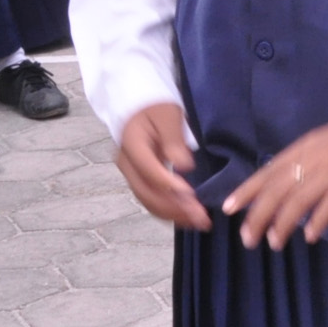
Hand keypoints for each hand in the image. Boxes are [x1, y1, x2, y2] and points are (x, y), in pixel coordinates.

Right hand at [116, 103, 209, 229]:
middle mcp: (127, 164)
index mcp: (131, 146)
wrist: (140, 104)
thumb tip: (185, 166)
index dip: (170, 185)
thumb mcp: (169, 115)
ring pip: (148, 201)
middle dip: (175, 208)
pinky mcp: (140, 179)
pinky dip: (168, 211)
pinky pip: (151, 199)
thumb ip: (174, 140)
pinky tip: (186, 218)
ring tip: (198, 222)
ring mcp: (131, 174)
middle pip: (147, 192)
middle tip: (200, 217)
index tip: (192, 195)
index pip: (150, 172)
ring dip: (173, 214)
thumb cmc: (157, 106)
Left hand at [222, 114, 327, 248]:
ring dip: (282, 225)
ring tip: (275, 243)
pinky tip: (310, 236)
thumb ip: (303, 160)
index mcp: (304, 147)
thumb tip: (282, 185)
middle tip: (248, 239)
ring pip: (298, 201)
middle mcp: (313, 159)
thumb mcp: (324, 141)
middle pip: (277, 191)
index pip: (268, 172)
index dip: (247, 191)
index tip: (228, 209)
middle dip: (258, 216)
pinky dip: (317, 223)